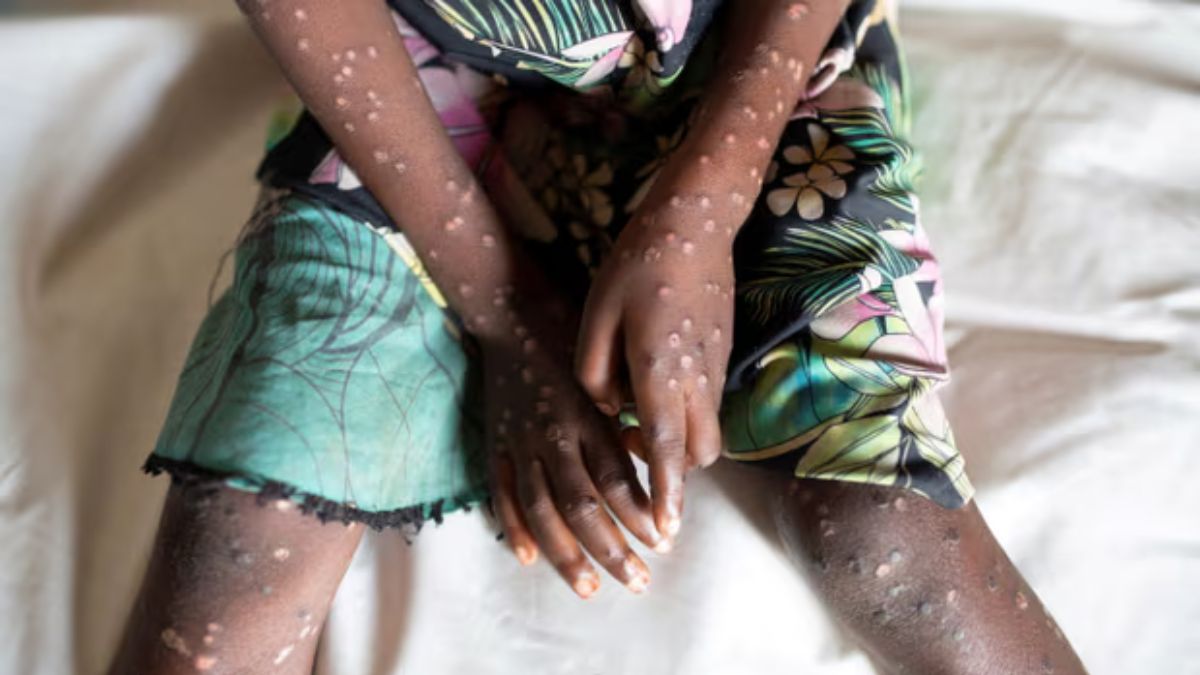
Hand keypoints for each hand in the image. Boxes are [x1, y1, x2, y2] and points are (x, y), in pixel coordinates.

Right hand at [483, 292, 665, 597]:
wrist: (510, 312)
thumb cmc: (571, 337)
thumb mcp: (607, 371)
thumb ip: (624, 420)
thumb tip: (652, 465)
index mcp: (586, 416)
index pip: (616, 479)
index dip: (640, 515)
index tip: (663, 541)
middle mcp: (553, 435)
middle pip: (582, 507)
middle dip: (611, 550)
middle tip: (638, 581)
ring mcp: (520, 443)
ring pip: (542, 511)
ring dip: (567, 555)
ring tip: (590, 587)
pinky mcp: (496, 444)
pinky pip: (502, 494)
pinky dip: (514, 528)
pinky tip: (529, 558)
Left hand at [576, 199, 737, 541]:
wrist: (694, 222)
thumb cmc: (637, 263)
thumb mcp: (595, 314)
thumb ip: (594, 372)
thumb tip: (606, 408)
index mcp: (659, 370)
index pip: (668, 448)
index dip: (666, 493)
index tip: (665, 528)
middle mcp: (696, 377)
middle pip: (699, 453)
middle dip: (675, 473)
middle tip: (638, 456)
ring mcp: (715, 366)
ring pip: (709, 431)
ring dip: (681, 443)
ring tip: (642, 417)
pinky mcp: (721, 354)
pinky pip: (709, 404)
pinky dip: (688, 415)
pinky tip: (657, 385)